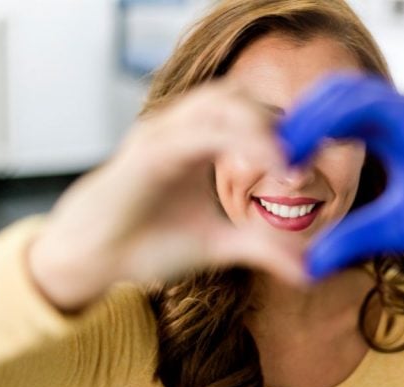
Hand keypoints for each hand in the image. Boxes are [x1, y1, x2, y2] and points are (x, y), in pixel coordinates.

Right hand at [29, 82, 305, 310]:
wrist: (92, 260)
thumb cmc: (148, 242)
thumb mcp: (219, 244)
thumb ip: (261, 246)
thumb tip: (307, 268)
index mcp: (198, 142)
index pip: (249, 116)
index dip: (285, 133)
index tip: (311, 166)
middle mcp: (181, 129)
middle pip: (240, 100)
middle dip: (279, 123)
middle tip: (306, 161)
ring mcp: (163, 134)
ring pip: (221, 104)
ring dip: (262, 126)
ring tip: (289, 162)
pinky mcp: (148, 151)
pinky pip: (196, 131)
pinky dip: (236, 139)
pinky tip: (265, 163)